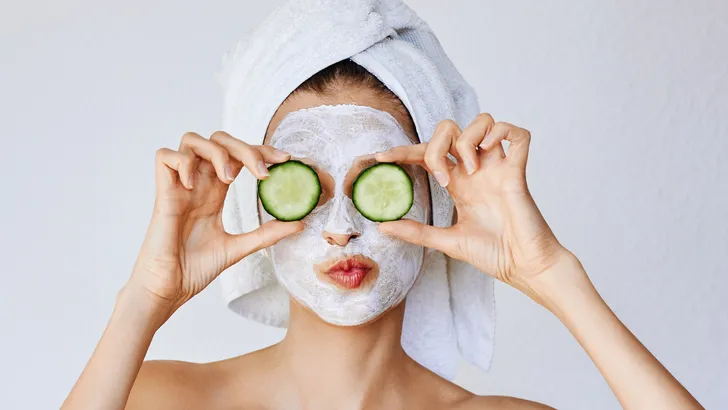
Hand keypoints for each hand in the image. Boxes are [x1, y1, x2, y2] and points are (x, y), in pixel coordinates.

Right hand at [127, 131, 302, 314]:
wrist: (169, 289)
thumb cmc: (194, 269)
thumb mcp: (239, 247)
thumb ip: (266, 233)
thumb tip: (299, 224)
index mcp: (214, 192)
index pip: (238, 156)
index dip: (260, 151)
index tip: (284, 159)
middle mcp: (198, 184)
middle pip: (219, 140)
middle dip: (245, 148)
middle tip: (263, 172)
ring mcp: (180, 186)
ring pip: (192, 140)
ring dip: (216, 152)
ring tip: (229, 178)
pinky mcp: (163, 193)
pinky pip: (165, 157)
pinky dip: (183, 162)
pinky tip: (194, 184)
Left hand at [376, 114, 577, 302]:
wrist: (524, 267)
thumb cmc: (494, 255)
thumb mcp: (447, 242)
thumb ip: (417, 232)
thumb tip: (382, 226)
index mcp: (459, 184)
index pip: (427, 153)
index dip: (404, 151)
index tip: (382, 158)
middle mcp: (476, 170)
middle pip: (451, 129)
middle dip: (437, 143)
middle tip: (443, 176)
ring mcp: (498, 168)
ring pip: (483, 121)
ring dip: (468, 139)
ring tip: (470, 168)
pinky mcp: (518, 172)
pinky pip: (518, 134)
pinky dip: (503, 132)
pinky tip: (491, 151)